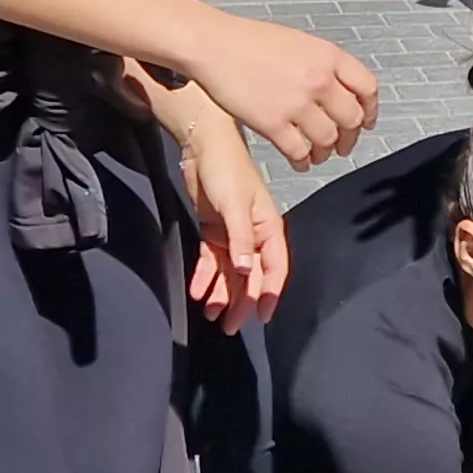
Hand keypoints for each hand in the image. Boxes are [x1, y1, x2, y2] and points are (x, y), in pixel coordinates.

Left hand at [173, 109, 288, 326]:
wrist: (203, 146)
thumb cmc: (226, 170)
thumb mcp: (235, 206)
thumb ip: (241, 239)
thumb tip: (247, 271)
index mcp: (269, 228)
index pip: (274, 268)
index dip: (269, 294)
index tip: (261, 317)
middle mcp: (254, 235)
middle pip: (251, 276)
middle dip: (241, 302)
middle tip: (229, 327)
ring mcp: (234, 234)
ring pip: (230, 272)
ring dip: (221, 294)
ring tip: (209, 314)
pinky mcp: (215, 231)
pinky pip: (212, 262)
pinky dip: (205, 278)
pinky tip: (197, 292)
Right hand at [179, 14, 379, 168]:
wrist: (213, 45)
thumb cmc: (249, 41)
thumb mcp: (299, 42)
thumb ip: (323, 65)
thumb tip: (340, 89)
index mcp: (328, 56)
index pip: (368, 88)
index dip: (370, 109)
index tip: (367, 120)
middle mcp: (319, 80)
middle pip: (352, 119)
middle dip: (350, 136)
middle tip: (344, 144)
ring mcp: (297, 103)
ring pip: (328, 140)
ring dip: (326, 152)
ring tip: (319, 155)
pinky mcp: (273, 124)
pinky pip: (299, 152)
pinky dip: (303, 162)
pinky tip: (300, 162)